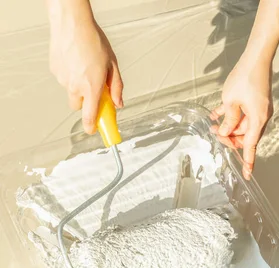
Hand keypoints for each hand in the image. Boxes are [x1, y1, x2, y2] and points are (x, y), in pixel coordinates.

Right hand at [49, 17, 122, 133]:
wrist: (71, 22)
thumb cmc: (92, 39)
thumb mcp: (112, 64)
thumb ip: (116, 87)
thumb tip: (118, 103)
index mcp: (91, 87)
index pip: (90, 117)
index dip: (93, 127)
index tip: (95, 131)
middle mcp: (75, 86)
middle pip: (79, 106)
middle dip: (86, 102)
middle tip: (93, 89)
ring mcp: (63, 79)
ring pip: (71, 91)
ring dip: (78, 86)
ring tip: (85, 66)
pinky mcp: (55, 70)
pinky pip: (64, 79)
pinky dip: (70, 74)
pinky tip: (75, 60)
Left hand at [211, 56, 272, 179]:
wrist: (257, 56)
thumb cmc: (245, 77)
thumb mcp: (231, 101)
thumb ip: (228, 120)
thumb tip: (225, 132)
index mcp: (257, 119)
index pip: (250, 146)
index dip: (247, 161)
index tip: (246, 175)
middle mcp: (261, 117)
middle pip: (245, 137)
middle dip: (230, 139)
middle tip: (215, 135)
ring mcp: (259, 109)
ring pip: (242, 126)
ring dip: (228, 127)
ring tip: (213, 124)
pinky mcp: (255, 101)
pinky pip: (242, 114)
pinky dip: (230, 116)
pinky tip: (216, 115)